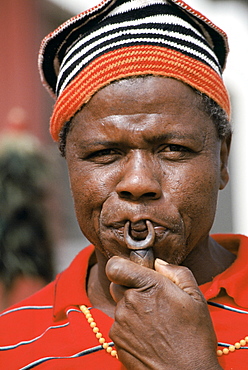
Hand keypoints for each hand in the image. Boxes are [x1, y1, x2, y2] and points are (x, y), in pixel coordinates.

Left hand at [106, 257, 221, 369]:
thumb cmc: (194, 336)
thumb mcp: (196, 297)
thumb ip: (176, 272)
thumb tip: (158, 263)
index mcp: (149, 286)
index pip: (115, 266)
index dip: (121, 266)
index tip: (133, 272)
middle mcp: (130, 302)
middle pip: (118, 284)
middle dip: (131, 288)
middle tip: (151, 299)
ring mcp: (121, 322)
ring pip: (120, 305)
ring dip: (132, 308)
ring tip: (154, 321)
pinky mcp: (117, 340)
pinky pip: (119, 324)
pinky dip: (130, 326)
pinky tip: (148, 335)